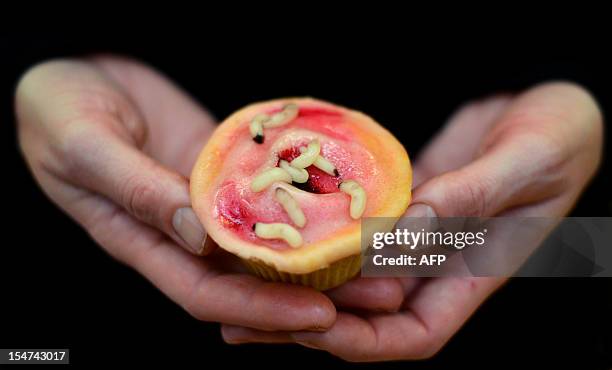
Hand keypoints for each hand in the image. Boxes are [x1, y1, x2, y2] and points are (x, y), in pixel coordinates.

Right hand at [16, 56, 404, 331]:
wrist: (76, 72)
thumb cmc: (59, 111)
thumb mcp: (86, 147)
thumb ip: (137, 190)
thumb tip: (196, 233)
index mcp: (144, 243)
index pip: (209, 293)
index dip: (263, 310)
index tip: (321, 314)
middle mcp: (183, 236)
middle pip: (255, 279)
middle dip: (316, 291)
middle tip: (381, 291)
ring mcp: (209, 205)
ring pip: (273, 241)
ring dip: (327, 254)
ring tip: (385, 255)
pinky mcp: (225, 174)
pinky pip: (272, 195)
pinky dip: (309, 205)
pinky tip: (351, 204)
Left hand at [220, 82, 603, 360]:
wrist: (548, 109)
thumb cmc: (558, 137)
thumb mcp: (526, 163)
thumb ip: (471, 196)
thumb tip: (405, 229)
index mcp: (472, 275)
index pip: (410, 334)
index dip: (358, 339)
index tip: (305, 325)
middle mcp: (435, 267)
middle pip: (364, 316)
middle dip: (305, 322)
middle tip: (238, 316)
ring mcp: (412, 239)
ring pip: (348, 277)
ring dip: (296, 284)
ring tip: (233, 281)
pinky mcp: (395, 208)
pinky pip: (349, 233)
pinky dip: (314, 239)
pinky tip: (273, 233)